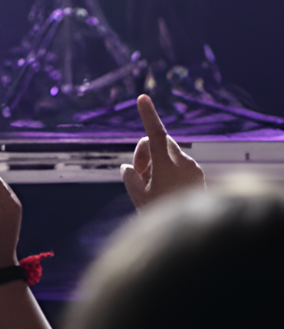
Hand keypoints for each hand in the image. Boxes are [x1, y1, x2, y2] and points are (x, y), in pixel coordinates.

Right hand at [122, 93, 204, 209]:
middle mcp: (183, 162)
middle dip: (144, 152)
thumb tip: (129, 168)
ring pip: (166, 153)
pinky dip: (166, 170)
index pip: (155, 132)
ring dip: (155, 163)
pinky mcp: (198, 175)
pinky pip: (177, 163)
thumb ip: (129, 177)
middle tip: (138, 172)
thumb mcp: (138, 197)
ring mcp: (193, 168)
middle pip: (157, 142)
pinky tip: (165, 190)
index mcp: (168, 164)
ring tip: (151, 187)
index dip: (148, 114)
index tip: (142, 98)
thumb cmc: (164, 214)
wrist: (196, 230)